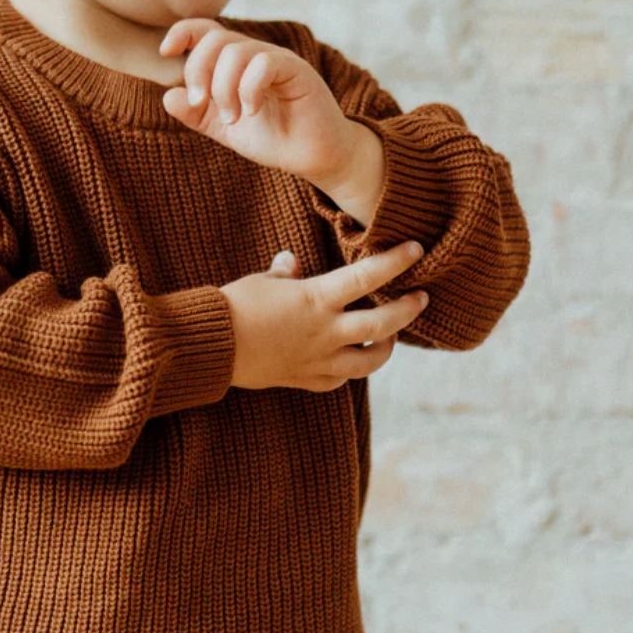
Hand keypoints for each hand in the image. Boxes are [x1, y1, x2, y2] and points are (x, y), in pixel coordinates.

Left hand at [159, 18, 359, 186]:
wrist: (313, 157)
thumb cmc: (275, 139)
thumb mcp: (225, 129)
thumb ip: (197, 115)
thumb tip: (168, 95)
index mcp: (236, 65)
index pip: (206, 31)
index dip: (182, 32)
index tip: (166, 52)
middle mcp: (255, 56)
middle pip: (215, 39)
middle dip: (198, 71)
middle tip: (200, 103)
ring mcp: (277, 60)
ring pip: (236, 51)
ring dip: (223, 88)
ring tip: (232, 118)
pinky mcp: (296, 71)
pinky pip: (263, 64)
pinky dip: (249, 90)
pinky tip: (253, 112)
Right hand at [220, 240, 429, 390]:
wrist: (212, 347)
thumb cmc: (234, 307)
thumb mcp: (262, 281)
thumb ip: (285, 273)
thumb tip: (292, 263)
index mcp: (316, 299)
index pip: (367, 277)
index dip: (395, 262)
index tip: (415, 251)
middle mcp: (324, 332)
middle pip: (382, 325)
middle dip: (407, 311)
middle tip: (420, 298)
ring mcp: (317, 360)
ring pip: (367, 362)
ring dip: (386, 349)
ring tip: (391, 338)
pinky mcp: (303, 379)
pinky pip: (336, 381)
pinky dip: (348, 372)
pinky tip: (349, 362)